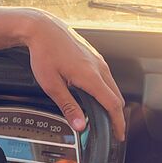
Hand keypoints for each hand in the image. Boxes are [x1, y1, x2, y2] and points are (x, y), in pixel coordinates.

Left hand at [23, 11, 125, 140]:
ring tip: (104, 115)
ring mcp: (98, 60)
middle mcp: (99, 67)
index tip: (119, 135)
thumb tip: (79, 124)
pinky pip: (106, 76)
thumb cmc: (44, 51)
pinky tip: (96, 95)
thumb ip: (68, 106)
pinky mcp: (94, 56)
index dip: (118, 123)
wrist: (42, 28)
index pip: (113, 104)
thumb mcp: (51, 84)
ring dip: (112, 102)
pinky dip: (106, 90)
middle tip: (113, 130)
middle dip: (117, 115)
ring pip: (113, 86)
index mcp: (91, 76)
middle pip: (117, 97)